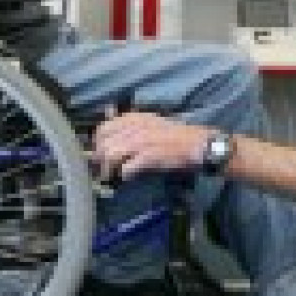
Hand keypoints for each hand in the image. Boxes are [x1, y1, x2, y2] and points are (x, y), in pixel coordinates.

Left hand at [92, 112, 209, 181]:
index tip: (99, 155)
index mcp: (134, 118)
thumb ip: (131, 126)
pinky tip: (127, 178)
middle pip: (103, 143)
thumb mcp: (151, 123)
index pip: (103, 128)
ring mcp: (142, 141)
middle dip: (99, 159)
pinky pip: (126, 167)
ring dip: (108, 169)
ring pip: (110, 155)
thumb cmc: (176, 136)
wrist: (198, 144)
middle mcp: (135, 127)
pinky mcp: (149, 156)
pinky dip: (124, 175)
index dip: (97, 144)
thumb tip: (110, 127)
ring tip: (111, 177)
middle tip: (102, 170)